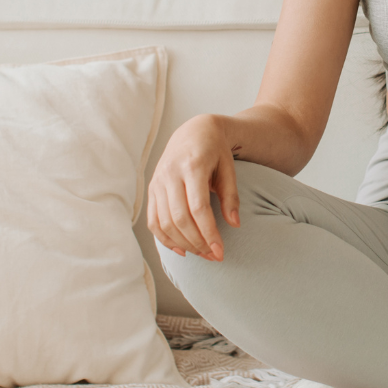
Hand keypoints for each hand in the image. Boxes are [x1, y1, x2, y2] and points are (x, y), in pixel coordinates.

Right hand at [147, 114, 239, 259]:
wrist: (194, 132)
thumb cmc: (216, 151)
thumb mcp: (229, 168)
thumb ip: (231, 196)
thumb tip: (235, 225)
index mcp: (192, 165)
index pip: (198, 207)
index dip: (209, 232)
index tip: (220, 251)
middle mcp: (170, 173)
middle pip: (179, 218)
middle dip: (197, 242)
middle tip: (214, 256)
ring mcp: (157, 182)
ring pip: (164, 222)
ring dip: (183, 243)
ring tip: (203, 253)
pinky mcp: (151, 189)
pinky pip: (153, 220)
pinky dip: (165, 238)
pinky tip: (182, 249)